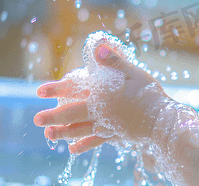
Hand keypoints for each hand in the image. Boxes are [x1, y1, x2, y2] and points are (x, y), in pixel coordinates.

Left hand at [33, 42, 170, 153]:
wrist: (162, 121)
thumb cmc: (149, 94)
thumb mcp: (133, 72)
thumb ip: (114, 61)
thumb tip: (97, 47)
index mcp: (102, 95)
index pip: (73, 91)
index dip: (56, 90)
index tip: (39, 91)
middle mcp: (100, 113)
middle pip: (72, 116)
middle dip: (53, 118)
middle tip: (36, 120)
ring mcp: (106, 126)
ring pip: (80, 131)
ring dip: (63, 133)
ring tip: (49, 135)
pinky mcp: (115, 136)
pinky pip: (95, 142)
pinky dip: (83, 145)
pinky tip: (73, 150)